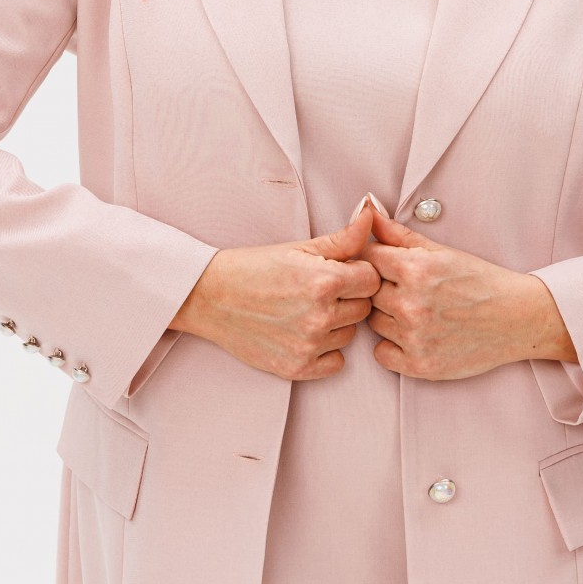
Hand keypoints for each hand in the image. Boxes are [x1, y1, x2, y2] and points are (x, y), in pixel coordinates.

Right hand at [171, 207, 381, 380]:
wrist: (210, 297)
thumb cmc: (254, 268)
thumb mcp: (300, 247)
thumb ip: (344, 238)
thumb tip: (371, 215)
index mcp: (324, 281)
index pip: (372, 280)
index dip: (358, 273)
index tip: (339, 272)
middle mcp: (320, 316)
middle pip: (364, 309)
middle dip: (348, 298)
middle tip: (318, 291)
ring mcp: (308, 345)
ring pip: (350, 335)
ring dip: (336, 324)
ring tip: (305, 310)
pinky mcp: (297, 367)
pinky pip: (336, 363)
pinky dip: (325, 351)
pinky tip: (304, 333)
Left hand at [358, 208, 575, 379]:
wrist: (517, 319)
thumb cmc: (480, 282)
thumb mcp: (441, 251)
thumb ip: (398, 234)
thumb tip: (366, 210)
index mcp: (416, 269)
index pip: (368, 257)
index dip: (377, 260)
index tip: (391, 266)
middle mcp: (412, 304)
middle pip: (368, 292)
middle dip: (383, 288)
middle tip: (410, 291)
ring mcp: (415, 337)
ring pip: (373, 322)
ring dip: (387, 317)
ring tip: (417, 312)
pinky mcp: (419, 365)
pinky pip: (381, 354)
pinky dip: (392, 347)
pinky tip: (414, 335)